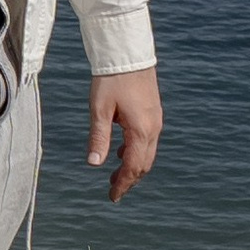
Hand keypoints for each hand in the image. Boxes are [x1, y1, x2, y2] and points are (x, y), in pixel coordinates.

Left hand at [87, 73, 161, 201]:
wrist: (128, 52)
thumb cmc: (112, 78)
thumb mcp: (100, 109)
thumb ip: (98, 138)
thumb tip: (94, 164)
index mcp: (140, 130)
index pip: (133, 167)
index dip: (122, 184)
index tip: (112, 197)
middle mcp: (152, 128)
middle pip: (144, 164)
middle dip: (129, 179)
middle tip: (113, 190)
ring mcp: (155, 119)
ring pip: (147, 153)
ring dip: (133, 166)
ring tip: (115, 174)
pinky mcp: (153, 111)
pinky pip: (147, 139)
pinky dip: (136, 151)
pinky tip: (121, 150)